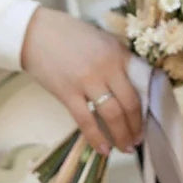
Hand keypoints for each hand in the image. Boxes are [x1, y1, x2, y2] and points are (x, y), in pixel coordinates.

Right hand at [20, 7, 143, 154]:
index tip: (146, 119)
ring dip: (122, 135)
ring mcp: (87, 81)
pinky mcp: (68, 93)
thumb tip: (131, 85)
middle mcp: (107, 67)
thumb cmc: (69, 34)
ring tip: (125, 148)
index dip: (146, 105)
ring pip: (112, 115)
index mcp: (117, 53)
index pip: (141, 83)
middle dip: (136, 126)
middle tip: (137, 140)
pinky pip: (87, 121)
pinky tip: (104, 149)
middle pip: (130, 103)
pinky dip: (97, 138)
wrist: (35, 32)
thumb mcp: (101, 40)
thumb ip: (117, 60)